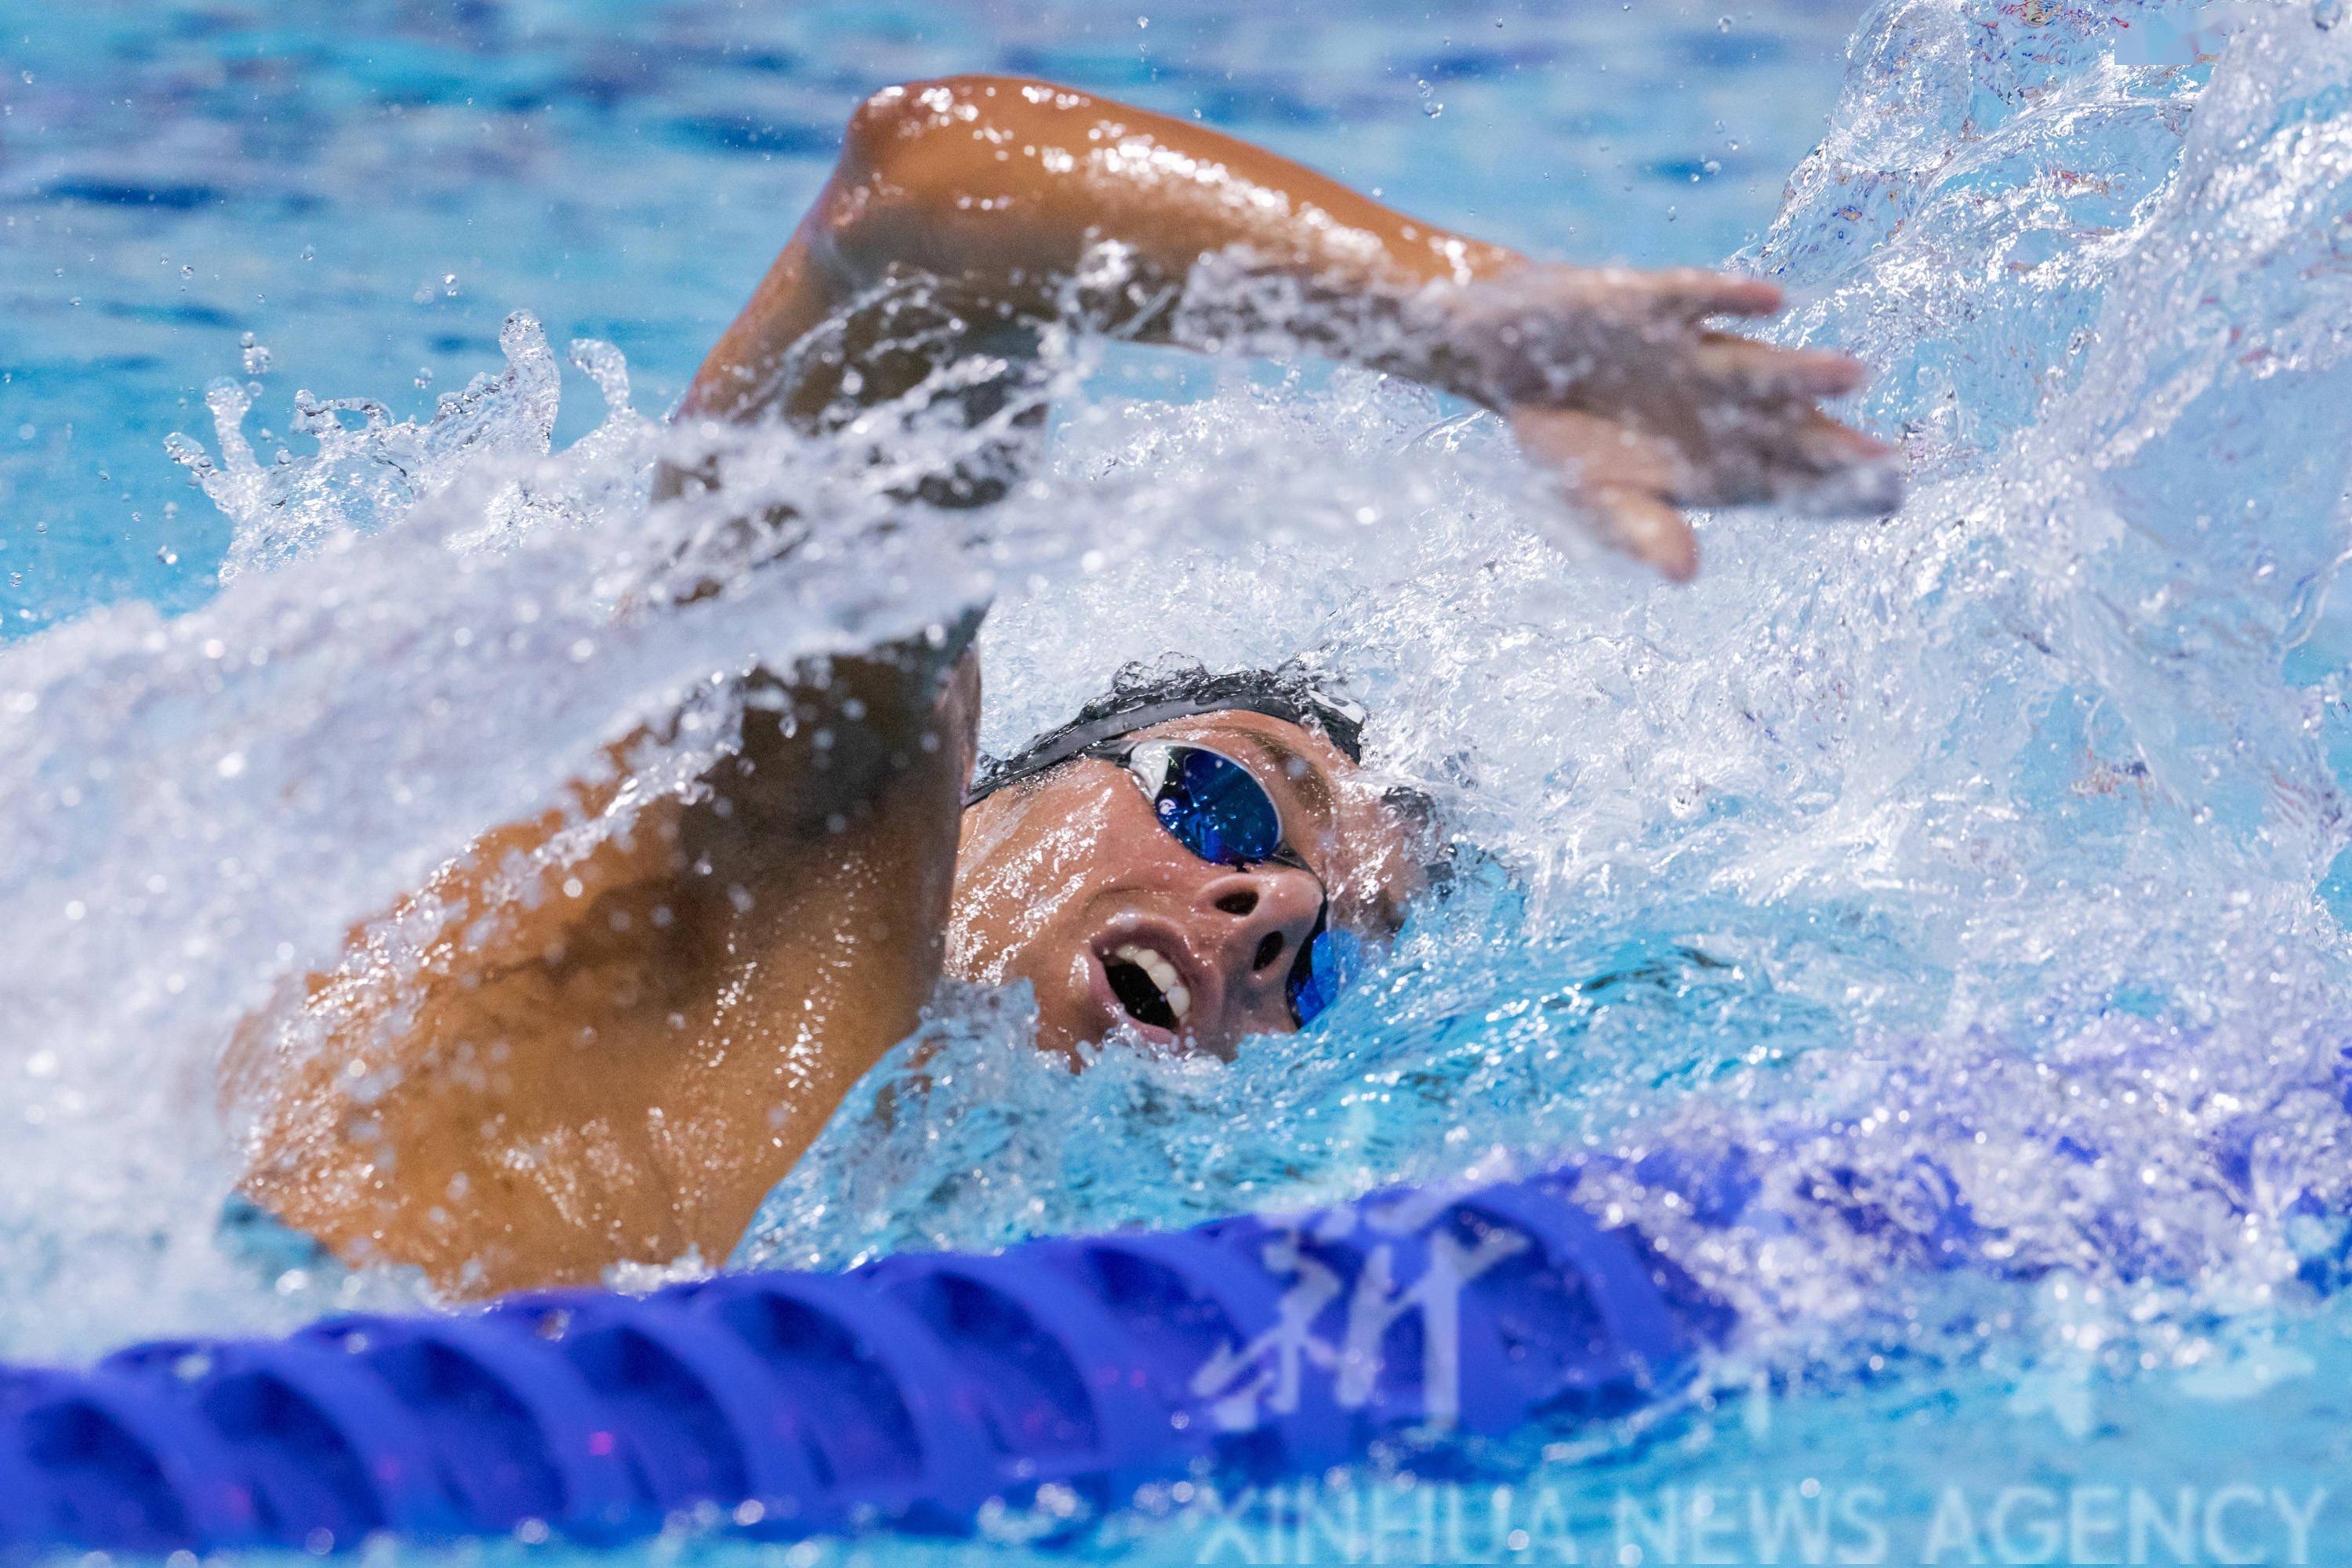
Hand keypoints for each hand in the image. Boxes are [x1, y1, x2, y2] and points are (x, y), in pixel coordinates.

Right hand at [1454, 265, 1900, 579]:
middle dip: (1839, 446)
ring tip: (1853, 373)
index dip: (1839, 495)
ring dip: (1801, 371)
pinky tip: (1770, 300)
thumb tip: (1684, 574)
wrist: (1511, 354)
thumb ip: (1642, 530)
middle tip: (1893, 461)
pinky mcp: (1652, 307)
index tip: (1888, 502)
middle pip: (1791, 430)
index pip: (1794, 485)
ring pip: (1756, 367)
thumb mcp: (1595, 500)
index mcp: (1720, 464)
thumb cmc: (1572, 441)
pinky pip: (1695, 300)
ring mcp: (1692, 357)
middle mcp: (1722, 408)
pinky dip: (1728, 298)